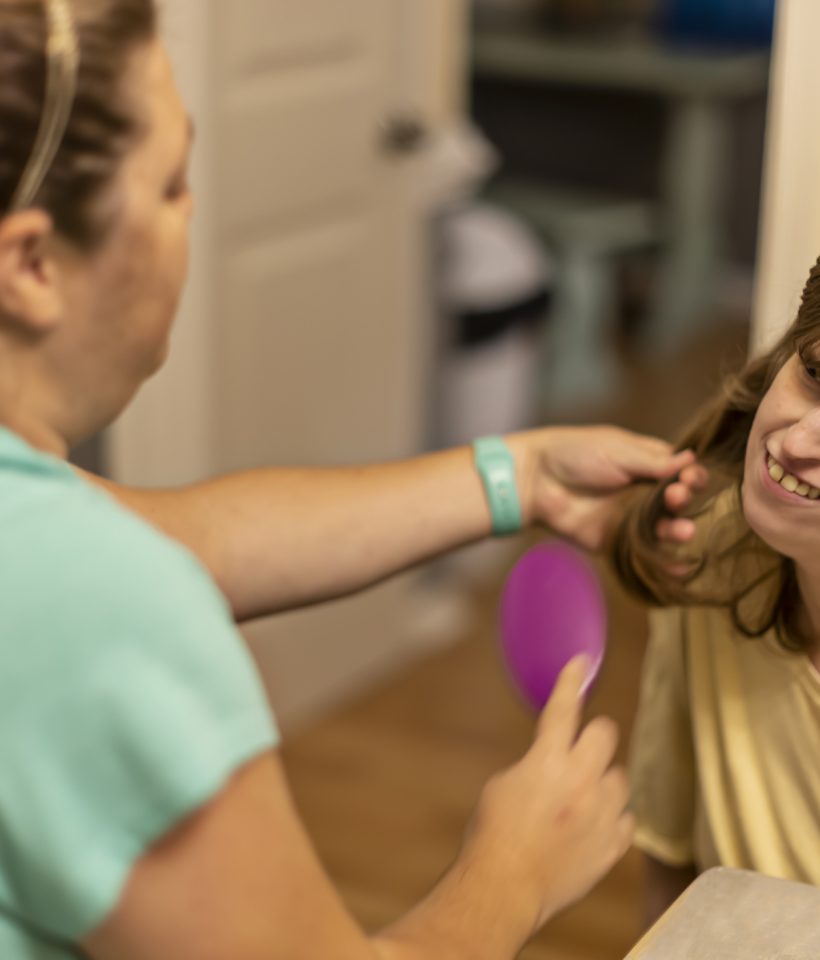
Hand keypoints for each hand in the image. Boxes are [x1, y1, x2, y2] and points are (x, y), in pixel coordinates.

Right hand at [461, 657, 632, 940]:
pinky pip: (626, 818)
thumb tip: (552, 758)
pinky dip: (611, 817)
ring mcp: (602, 815)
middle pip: (606, 733)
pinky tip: (591, 825)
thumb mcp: (504, 783)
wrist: (506, 887)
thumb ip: (535, 763)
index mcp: (547, 761)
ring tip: (582, 797)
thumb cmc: (494, 834)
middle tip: (580, 749)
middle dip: (593, 735)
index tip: (582, 662)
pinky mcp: (612, 845)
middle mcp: (581, 782)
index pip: (564, 708)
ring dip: (603, 780)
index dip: (571, 680)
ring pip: (620, 777)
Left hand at [508, 426, 707, 549]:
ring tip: (684, 531)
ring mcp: (632, 517)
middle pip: (678, 502)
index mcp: (648, 463)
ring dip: (679, 530)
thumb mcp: (617, 450)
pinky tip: (681, 568)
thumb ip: (653, 461)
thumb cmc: (575, 454)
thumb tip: (690, 460)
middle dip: (684, 500)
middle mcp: (644, 492)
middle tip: (675, 498)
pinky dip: (664, 563)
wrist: (536, 479)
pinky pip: (644, 552)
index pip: (682, 472)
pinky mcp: (617, 541)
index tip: (690, 478)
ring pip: (665, 528)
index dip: (692, 476)